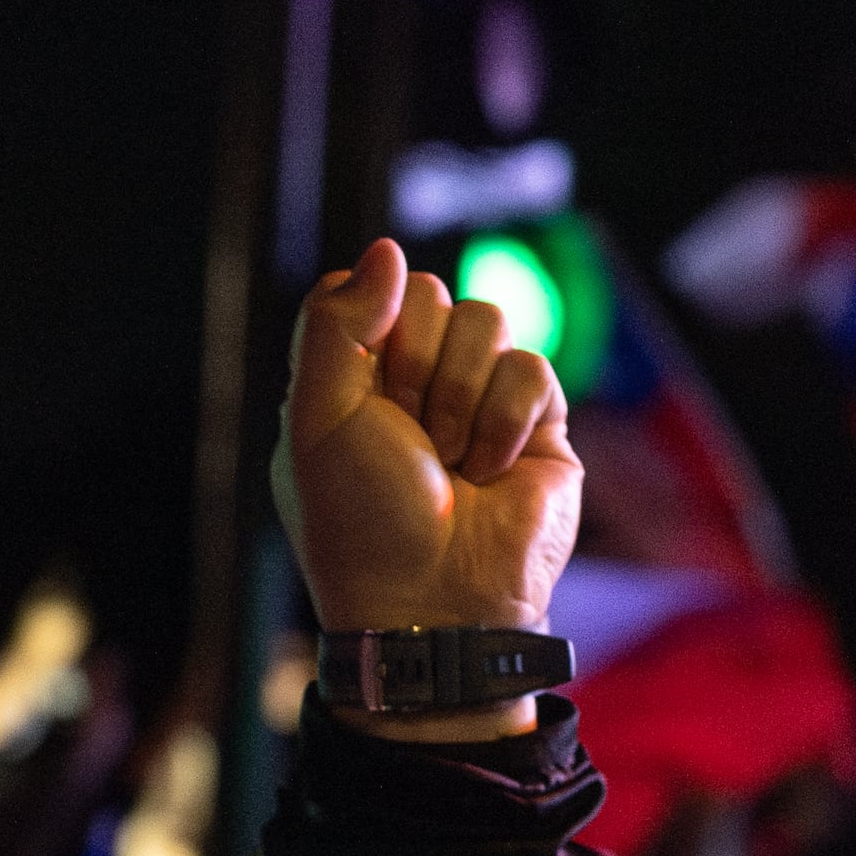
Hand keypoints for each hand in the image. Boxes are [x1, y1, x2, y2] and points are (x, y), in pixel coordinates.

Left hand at [271, 239, 582, 740]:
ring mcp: (478, 401)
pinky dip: (506, 421)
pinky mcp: (538, 426)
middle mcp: (414, 384)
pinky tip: (492, 472)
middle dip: (416, 363)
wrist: (436, 606)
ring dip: (459, 397)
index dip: (370, 325)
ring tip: (452, 463)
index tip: (367, 384)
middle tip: (410, 433)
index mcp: (352, 381)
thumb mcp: (316, 421)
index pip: (369, 291)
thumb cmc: (363, 523)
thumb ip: (336, 324)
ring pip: (486, 320)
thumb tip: (387, 250)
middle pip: (429, 295)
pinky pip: (532, 367)